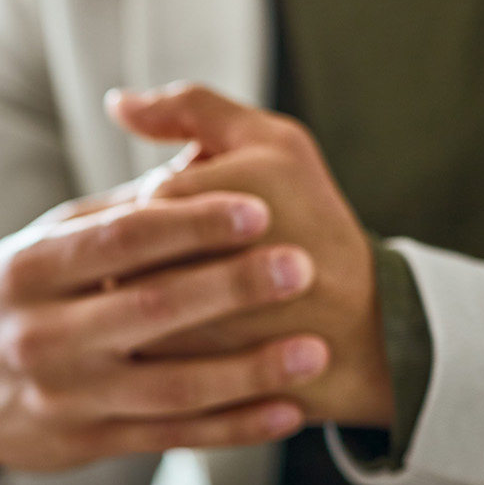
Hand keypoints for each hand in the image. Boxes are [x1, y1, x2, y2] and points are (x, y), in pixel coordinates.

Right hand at [0, 189, 329, 473]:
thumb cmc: (15, 298)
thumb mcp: (42, 243)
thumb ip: (118, 212)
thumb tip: (199, 158)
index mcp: (30, 269)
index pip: (120, 241)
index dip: (192, 224)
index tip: (259, 209)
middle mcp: (42, 334)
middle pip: (150, 309)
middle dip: (233, 288)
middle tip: (302, 266)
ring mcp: (65, 394)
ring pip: (170, 385)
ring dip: (249, 370)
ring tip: (313, 350)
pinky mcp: (86, 442)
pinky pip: (172, 436)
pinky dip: (234, 427)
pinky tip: (286, 411)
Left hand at [109, 84, 393, 426]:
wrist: (365, 331)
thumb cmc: (314, 223)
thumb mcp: (273, 144)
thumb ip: (191, 110)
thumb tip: (117, 101)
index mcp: (199, 199)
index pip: (143, 198)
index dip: (181, 206)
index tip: (229, 222)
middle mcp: (179, 266)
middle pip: (122, 251)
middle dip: (158, 252)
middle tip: (214, 261)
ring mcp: (172, 332)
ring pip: (118, 300)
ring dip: (143, 293)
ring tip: (207, 296)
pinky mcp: (175, 383)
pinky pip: (130, 349)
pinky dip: (148, 338)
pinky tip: (195, 332)